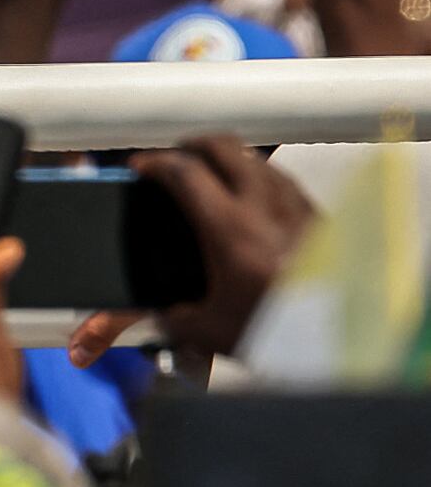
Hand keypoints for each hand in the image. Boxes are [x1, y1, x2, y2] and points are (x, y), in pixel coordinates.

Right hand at [65, 137, 314, 365]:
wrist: (344, 340)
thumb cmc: (286, 332)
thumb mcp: (215, 332)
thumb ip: (177, 318)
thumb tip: (163, 315)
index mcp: (231, 229)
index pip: (185, 172)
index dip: (155, 162)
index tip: (142, 166)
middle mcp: (265, 207)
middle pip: (222, 146)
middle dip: (192, 145)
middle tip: (176, 158)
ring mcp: (296, 206)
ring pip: (255, 158)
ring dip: (228, 158)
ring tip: (214, 175)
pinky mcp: (319, 216)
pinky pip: (283, 180)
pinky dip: (260, 177)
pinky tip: (255, 199)